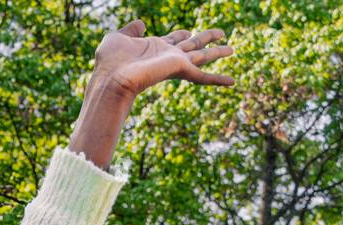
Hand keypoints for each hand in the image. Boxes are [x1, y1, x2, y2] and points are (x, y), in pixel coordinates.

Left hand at [68, 20, 234, 169]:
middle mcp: (166, 55)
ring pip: (202, 56)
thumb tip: (142, 23)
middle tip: (222, 34)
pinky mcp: (179, 70)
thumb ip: (130, 30)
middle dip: (206, 38)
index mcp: (154, 47)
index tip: (187, 32)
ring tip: (232, 49)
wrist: (111, 79)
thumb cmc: (109, 62)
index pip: (173, 39)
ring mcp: (174, 63)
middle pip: (192, 44)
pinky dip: (218, 80)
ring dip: (218, 52)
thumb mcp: (117, 38)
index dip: (180, 34)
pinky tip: (232, 82)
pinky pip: (203, 76)